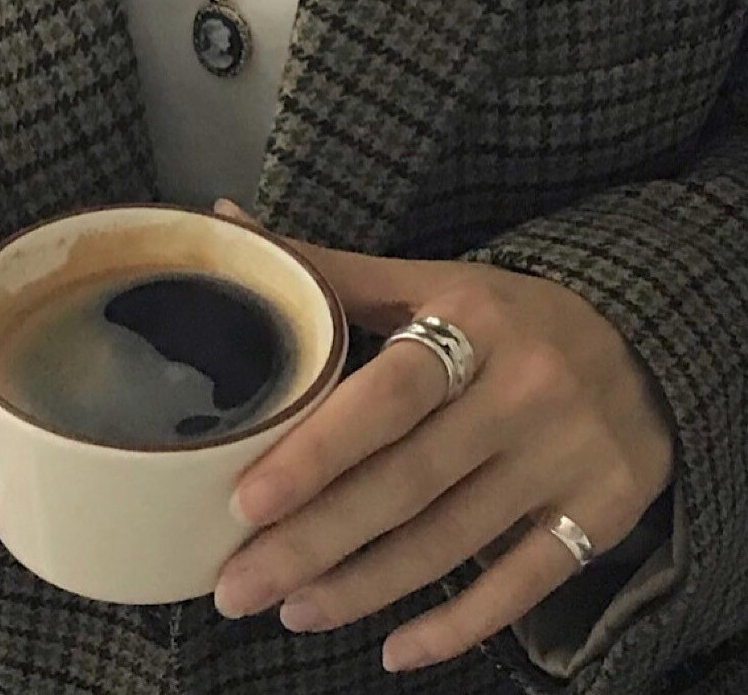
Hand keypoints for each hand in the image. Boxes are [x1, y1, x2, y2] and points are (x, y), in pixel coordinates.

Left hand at [213, 202, 674, 671]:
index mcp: (474, 321)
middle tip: (237, 584)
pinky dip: (456, 625)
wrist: (645, 340)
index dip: (319, 451)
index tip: (246, 501)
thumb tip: (225, 221)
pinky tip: (395, 649)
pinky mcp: (602, 511)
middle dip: (315, 541)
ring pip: (451, 542)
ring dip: (363, 587)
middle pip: (408, 483)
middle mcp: (526, 390)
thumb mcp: (432, 280)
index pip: (389, 395)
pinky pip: (522, 585)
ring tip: (290, 608)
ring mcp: (569, 457)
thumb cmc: (509, 314)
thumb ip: (332, 269)